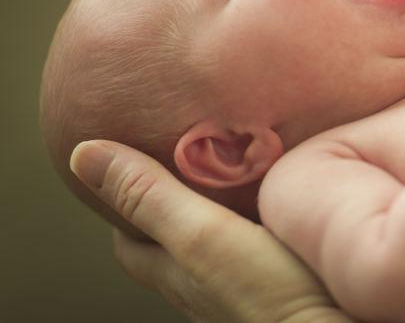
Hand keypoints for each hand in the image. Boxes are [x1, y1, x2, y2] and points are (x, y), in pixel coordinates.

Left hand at [70, 140, 351, 322]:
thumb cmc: (274, 293)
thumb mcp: (204, 234)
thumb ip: (151, 196)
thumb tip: (82, 153)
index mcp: (179, 270)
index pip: (130, 239)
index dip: (124, 202)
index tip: (133, 164)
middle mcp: (204, 288)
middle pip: (169, 246)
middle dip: (166, 206)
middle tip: (181, 164)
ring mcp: (243, 292)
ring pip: (212, 251)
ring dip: (211, 216)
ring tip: (228, 181)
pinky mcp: (281, 288)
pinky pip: (251, 255)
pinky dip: (249, 229)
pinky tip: (276, 214)